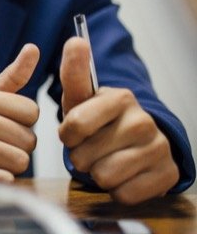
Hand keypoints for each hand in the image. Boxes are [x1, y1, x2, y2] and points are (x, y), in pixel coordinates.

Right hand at [0, 43, 40, 181]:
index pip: (32, 111)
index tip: (6, 124)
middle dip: (19, 147)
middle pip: (28, 139)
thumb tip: (34, 48)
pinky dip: (0, 179)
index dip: (24, 122)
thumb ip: (12, 77)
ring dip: (11, 166)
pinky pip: (4, 179)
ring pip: (19, 161)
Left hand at [59, 37, 178, 203]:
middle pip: (84, 156)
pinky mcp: (167, 175)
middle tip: (92, 147)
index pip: (74, 125)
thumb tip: (75, 40)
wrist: (138, 142)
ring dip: (97, 173)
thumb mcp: (81, 97)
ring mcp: (159, 148)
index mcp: (121, 97)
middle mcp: (144, 121)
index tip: (74, 131)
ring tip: (105, 159)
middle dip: (81, 156)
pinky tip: (123, 174)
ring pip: (103, 177)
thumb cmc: (100, 119)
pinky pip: (123, 194)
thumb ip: (74, 71)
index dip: (67, 135)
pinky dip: (117, 189)